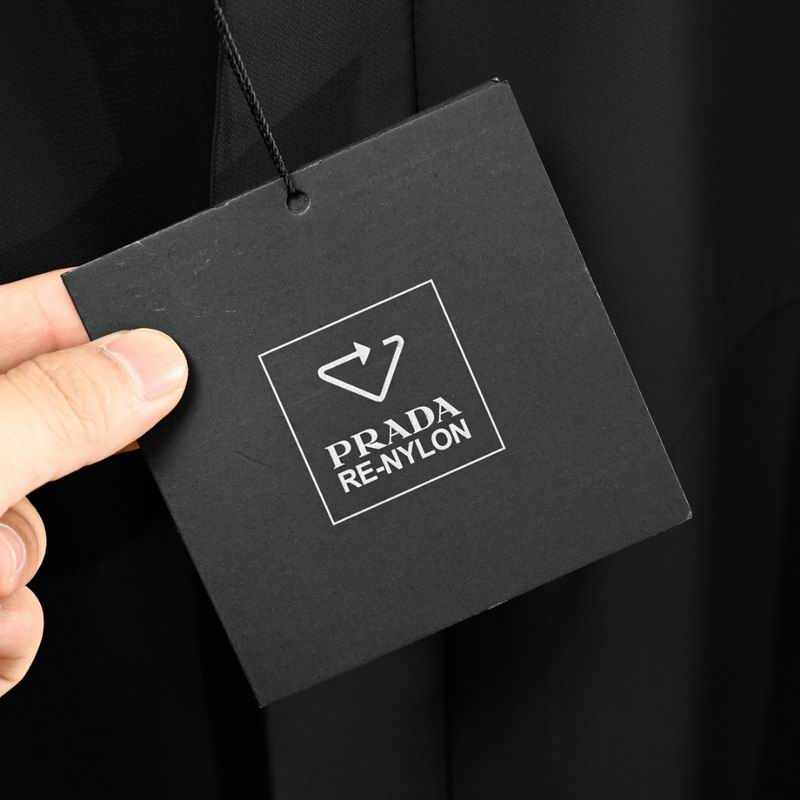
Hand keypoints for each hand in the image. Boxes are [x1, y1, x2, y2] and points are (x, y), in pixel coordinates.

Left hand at [0, 269, 187, 696]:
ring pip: (34, 535)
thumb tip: (155, 362)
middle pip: (53, 438)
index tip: (188, 320)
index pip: (39, 315)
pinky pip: (16, 608)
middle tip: (20, 506)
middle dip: (51, 488)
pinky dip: (5, 635)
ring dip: (15, 582)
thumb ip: (55, 406)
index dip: (114, 311)